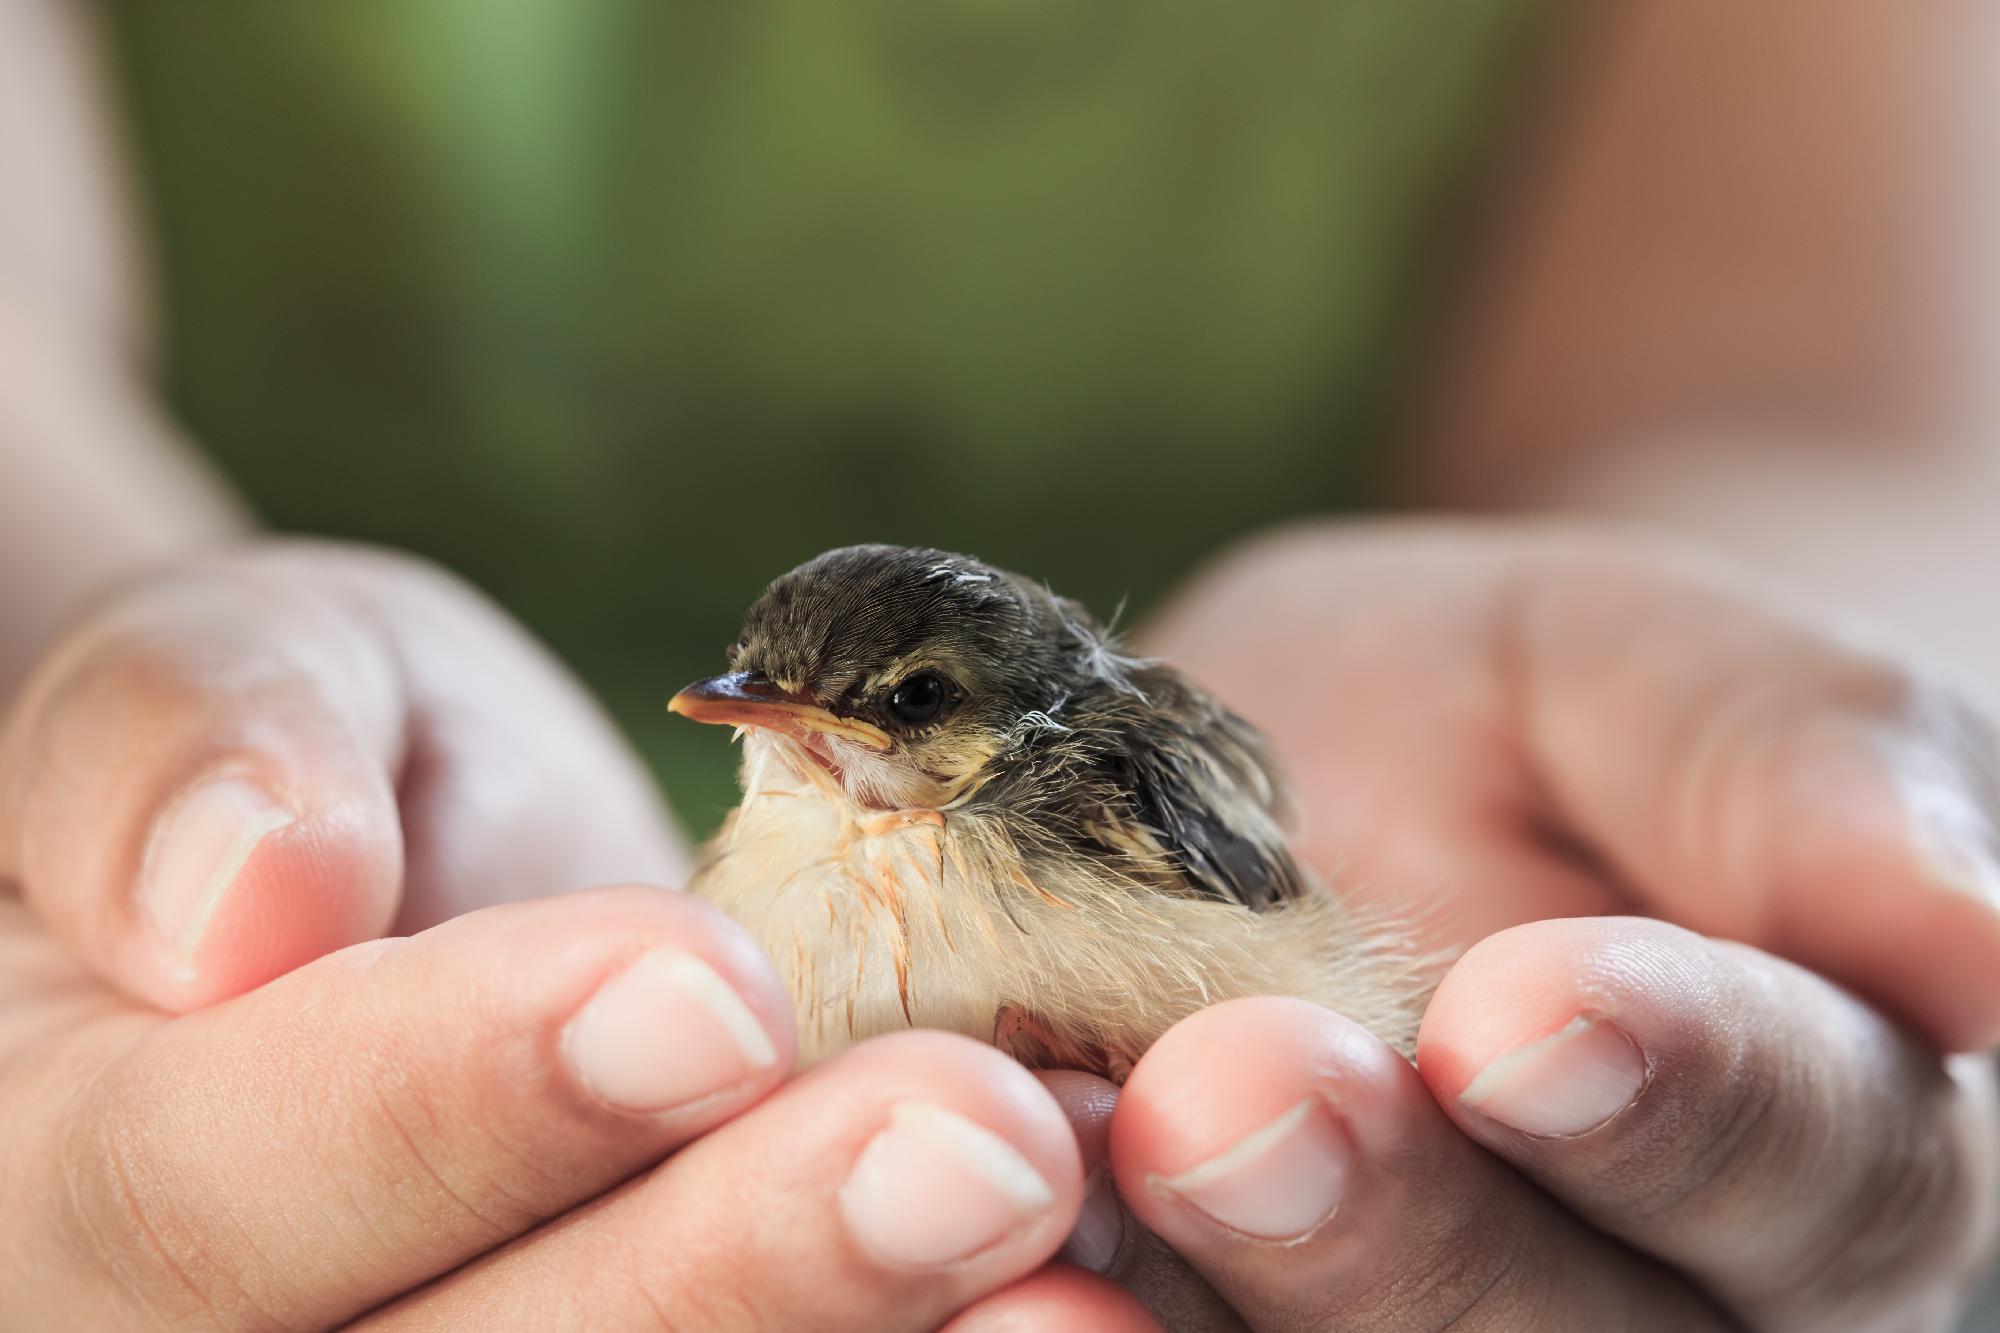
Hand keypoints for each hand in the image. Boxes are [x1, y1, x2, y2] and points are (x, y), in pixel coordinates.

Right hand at [0, 542, 1153, 1329]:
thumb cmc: (337, 774)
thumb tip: (240, 897)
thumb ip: (198, 733)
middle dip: (744, 1267)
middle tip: (982, 1141)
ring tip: (1077, 1242)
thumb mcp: (259, 678)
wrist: (425, 920)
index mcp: (94, 1191)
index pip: (230, 1185)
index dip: (467, 1094)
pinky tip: (1109, 1297)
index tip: (705, 982)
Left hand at [1073, 520, 1998, 1329]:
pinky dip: (1062, 1322)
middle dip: (1396, 1236)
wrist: (1339, 796)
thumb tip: (1982, 926)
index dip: (1682, 1097)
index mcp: (1807, 1148)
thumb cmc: (1530, 722)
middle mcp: (1641, 1309)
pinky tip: (971, 1267)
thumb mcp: (1642, 670)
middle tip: (1227, 1097)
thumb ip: (1791, 762)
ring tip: (1048, 1196)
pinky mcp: (1220, 1327)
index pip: (1805, 1162)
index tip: (1527, 1005)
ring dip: (1191, 1320)